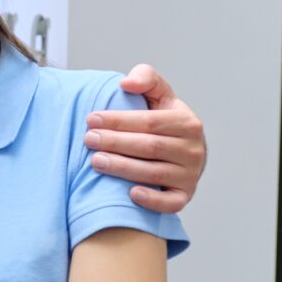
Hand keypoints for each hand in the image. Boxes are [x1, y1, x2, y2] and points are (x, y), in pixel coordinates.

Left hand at [84, 65, 205, 213]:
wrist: (183, 153)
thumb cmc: (163, 122)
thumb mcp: (159, 96)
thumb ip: (146, 79)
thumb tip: (126, 83)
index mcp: (187, 123)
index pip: (150, 121)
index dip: (119, 120)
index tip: (91, 119)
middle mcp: (193, 149)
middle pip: (150, 146)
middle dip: (116, 142)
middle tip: (88, 139)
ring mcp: (190, 175)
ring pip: (155, 173)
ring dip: (123, 168)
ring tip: (95, 161)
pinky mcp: (185, 195)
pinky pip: (171, 203)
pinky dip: (152, 200)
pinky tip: (130, 194)